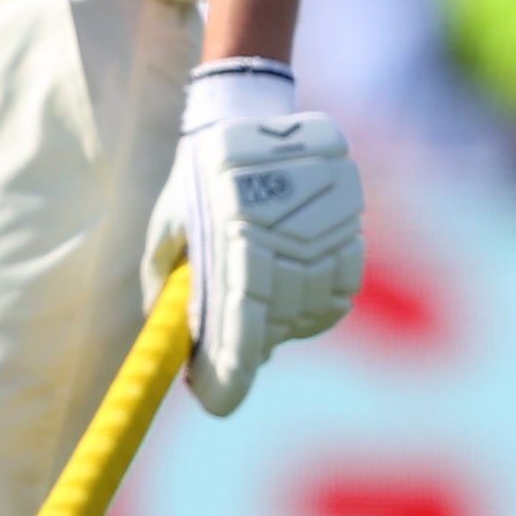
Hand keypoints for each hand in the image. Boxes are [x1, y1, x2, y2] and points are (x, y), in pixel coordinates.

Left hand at [144, 58, 364, 415]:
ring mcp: (321, 225)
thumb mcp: (168, 226)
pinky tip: (298, 291)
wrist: (250, 113)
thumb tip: (167, 339)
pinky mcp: (349, 219)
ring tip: (263, 303)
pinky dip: (319, 303)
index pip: (237, 322)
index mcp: (229, 233)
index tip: (216, 401)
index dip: (229, 371)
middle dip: (249, 348)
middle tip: (229, 353)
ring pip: (310, 310)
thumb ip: (167, 283)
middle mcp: (279, 231)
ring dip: (285, 324)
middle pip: (275, 325)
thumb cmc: (196, 178)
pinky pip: (342, 288)